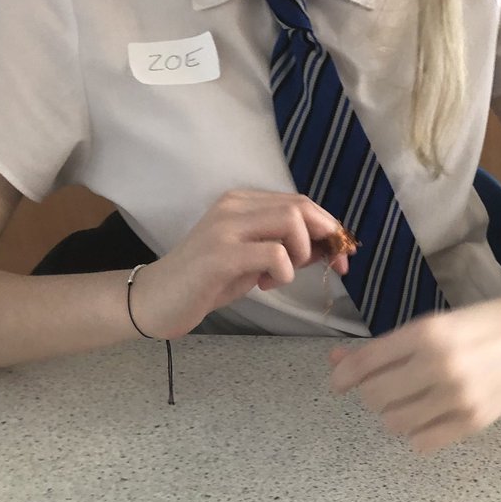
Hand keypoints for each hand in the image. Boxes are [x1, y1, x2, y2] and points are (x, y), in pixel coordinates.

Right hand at [130, 190, 353, 338]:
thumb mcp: (256, 260)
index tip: (343, 257)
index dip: (330, 228)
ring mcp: (226, 228)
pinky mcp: (221, 254)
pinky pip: (274, 254)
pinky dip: (283, 273)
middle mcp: (234, 206)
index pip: (301, 203)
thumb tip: (330, 247)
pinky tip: (264, 284)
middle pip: (301, 207)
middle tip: (328, 268)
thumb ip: (289, 248)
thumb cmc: (208, 280)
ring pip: (291, 222)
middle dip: (326, 238)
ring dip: (299, 254)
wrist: (158, 299)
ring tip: (279, 276)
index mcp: (243, 202)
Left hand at [328, 299, 500, 451]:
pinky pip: (422, 443)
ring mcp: (457, 397)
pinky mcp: (473, 422)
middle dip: (374, 393)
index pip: (365, 364)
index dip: (343, 376)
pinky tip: (430, 417)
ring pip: (394, 423)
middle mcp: (438, 366)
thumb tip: (337, 363)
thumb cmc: (484, 324)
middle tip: (390, 385)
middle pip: (374, 397)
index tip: (339, 382)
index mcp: (426, 334)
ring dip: (395, 414)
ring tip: (413, 401)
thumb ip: (386, 347)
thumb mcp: (434, 325)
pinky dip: (418, 433)